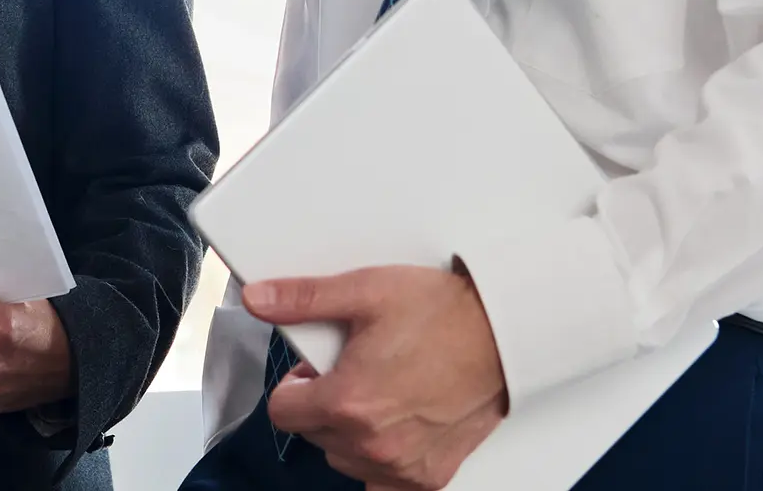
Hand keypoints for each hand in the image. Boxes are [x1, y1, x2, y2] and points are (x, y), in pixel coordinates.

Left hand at [246, 264, 507, 490]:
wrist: (503, 334)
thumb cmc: (443, 314)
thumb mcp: (365, 291)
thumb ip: (303, 299)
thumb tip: (258, 298)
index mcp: (348, 401)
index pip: (283, 411)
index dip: (294, 384)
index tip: (313, 370)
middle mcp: (372, 443)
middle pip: (314, 435)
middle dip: (322, 404)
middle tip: (350, 371)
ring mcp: (401, 466)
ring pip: (344, 460)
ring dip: (348, 433)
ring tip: (376, 393)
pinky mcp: (428, 476)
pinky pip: (382, 485)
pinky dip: (380, 463)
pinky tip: (392, 431)